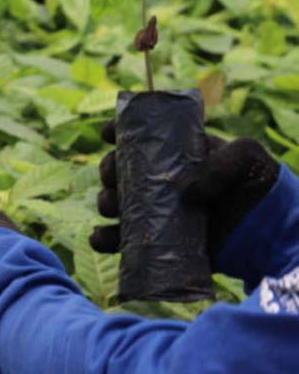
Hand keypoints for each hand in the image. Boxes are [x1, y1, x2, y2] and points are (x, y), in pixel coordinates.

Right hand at [90, 121, 279, 258]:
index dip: (119, 131)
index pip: (140, 136)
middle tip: (113, 175)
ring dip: (104, 202)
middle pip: (118, 170)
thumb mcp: (248, 157)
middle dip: (108, 169)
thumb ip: (221, 162)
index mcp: (174, 154)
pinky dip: (103, 239)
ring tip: (113, 207)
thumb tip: (184, 191)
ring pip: (113, 203)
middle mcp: (158, 181)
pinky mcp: (152, 243)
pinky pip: (118, 241)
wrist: (269, 234)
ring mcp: (153, 212)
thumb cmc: (259, 186)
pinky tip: (103, 237)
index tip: (108, 134)